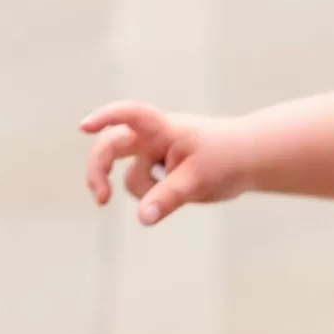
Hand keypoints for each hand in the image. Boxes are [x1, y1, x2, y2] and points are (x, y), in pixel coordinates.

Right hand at [80, 101, 253, 224]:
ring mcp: (154, 153)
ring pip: (133, 179)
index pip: (131, 115)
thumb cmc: (227, 159)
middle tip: (101, 199)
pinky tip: (183, 191)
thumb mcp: (199, 180)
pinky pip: (147, 189)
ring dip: (149, 192)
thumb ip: (169, 197)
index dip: (106, 117)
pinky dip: (157, 195)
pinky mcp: (159, 170)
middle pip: (112, 148)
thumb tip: (143, 218)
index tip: (84, 127)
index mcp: (163, 128)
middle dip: (100, 171)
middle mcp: (153, 137)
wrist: (249, 159)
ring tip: (186, 190)